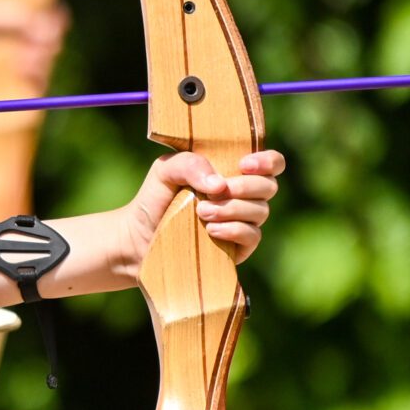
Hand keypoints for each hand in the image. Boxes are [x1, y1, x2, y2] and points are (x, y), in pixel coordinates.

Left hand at [124, 148, 286, 265]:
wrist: (138, 237)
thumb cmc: (154, 198)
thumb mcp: (166, 171)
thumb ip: (190, 164)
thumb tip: (219, 184)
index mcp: (233, 171)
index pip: (271, 163)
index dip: (267, 162)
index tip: (243, 165)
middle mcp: (243, 196)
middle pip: (268, 187)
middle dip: (244, 187)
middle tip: (213, 192)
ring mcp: (243, 222)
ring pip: (261, 211)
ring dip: (232, 209)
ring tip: (202, 212)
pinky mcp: (239, 247)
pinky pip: (252, 236)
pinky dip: (234, 230)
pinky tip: (211, 230)